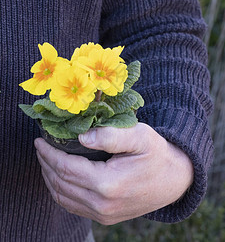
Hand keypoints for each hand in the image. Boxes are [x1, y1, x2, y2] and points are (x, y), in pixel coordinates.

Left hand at [34, 123, 192, 224]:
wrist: (173, 180)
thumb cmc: (157, 154)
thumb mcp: (140, 137)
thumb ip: (111, 136)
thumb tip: (81, 137)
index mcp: (109, 184)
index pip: (66, 168)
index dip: (49, 153)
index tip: (39, 140)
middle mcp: (102, 204)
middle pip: (61, 183)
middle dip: (45, 163)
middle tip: (39, 147)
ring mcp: (103, 214)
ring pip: (63, 197)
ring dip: (49, 178)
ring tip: (45, 160)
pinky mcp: (105, 217)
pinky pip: (73, 206)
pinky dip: (60, 191)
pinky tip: (58, 178)